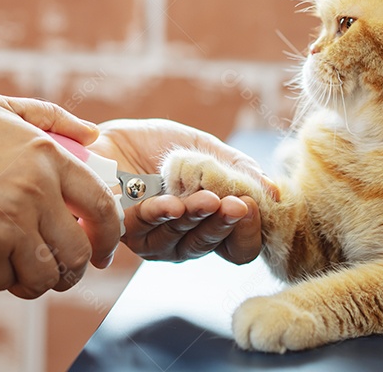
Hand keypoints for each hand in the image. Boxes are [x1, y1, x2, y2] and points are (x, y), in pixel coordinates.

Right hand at [0, 94, 121, 298]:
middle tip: (61, 271)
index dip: (111, 235)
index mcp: (46, 155)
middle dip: (74, 269)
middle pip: (79, 252)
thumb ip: (51, 117)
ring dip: (37, 281)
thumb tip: (92, 134)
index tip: (104, 250)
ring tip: (24, 272)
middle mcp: (35, 190)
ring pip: (46, 276)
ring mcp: (8, 223)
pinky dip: (0, 281)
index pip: (103, 206)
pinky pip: (6, 283)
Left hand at [89, 119, 278, 263]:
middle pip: (214, 246)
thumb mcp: (203, 148)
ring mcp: (156, 241)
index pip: (237, 246)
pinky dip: (163, 215)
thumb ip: (237, 168)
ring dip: (198, 219)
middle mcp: (184, 239)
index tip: (253, 206)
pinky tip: (174, 202)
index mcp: (207, 222)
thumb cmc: (152, 145)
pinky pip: (149, 231)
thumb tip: (275, 193)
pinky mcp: (127, 234)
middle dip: (227, 225)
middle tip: (240, 205)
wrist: (107, 136)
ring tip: (210, 199)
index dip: (248, 232)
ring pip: (184, 242)